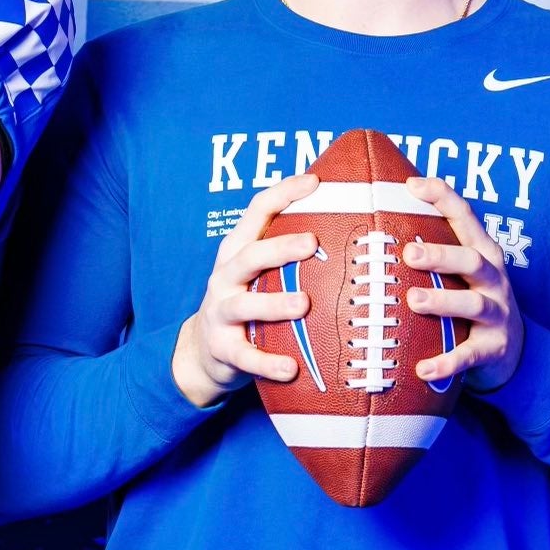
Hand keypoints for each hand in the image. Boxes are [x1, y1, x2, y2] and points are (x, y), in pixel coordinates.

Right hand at [171, 175, 318, 409]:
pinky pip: (245, 356)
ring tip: (303, 304)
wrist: (202, 352)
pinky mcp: (222, 348)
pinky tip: (291, 368)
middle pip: (249, 254)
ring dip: (274, 303)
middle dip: (279, 247)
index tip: (315, 181)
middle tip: (312, 243)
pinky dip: (267, 363)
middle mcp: (225, 276)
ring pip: (244, 304)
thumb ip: (287, 251)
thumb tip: (346, 221)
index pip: (257, 212)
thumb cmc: (246, 301)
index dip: (283, 193)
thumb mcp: (258, 272)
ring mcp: (220, 312)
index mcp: (237, 250)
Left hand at [401, 175, 523, 391]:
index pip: (466, 217)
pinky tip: (423, 369)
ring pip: (474, 304)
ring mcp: (497, 314)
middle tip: (408, 252)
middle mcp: (494, 279)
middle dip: (442, 254)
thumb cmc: (473, 299)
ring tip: (413, 300)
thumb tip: (377, 216)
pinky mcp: (494, 349)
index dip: (442, 197)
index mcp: (482, 253)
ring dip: (443, 301)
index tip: (412, 184)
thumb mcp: (461, 271)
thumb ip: (433, 248)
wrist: (515, 350)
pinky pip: (470, 355)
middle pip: (472, 260)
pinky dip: (447, 363)